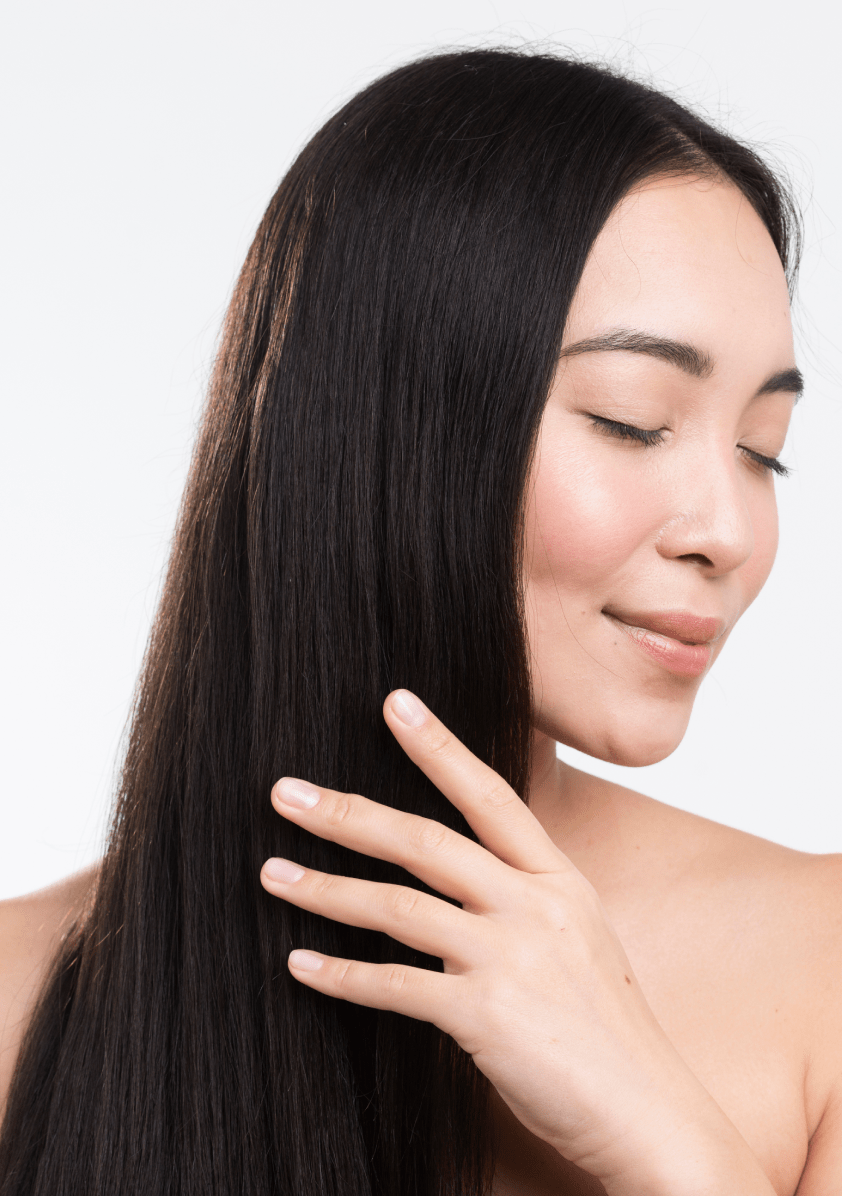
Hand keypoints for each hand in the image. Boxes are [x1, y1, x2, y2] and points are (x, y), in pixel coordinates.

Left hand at [260, 690, 773, 1194]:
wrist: (647, 1109)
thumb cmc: (606, 1027)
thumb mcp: (579, 935)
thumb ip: (520, 899)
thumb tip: (455, 886)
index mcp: (558, 879)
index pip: (492, 794)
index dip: (440, 747)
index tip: (396, 704)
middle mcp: (534, 905)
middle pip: (427, 841)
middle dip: (349, 812)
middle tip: (287, 792)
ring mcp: (510, 957)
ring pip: (399, 906)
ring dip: (326, 888)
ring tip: (273, 873)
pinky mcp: (485, 1014)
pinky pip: (395, 985)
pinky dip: (342, 975)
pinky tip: (302, 964)